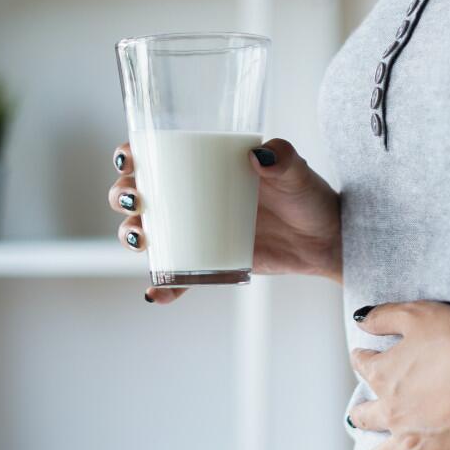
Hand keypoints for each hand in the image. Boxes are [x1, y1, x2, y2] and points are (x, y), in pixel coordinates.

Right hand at [108, 137, 342, 302]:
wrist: (326, 239)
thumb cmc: (309, 197)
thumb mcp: (298, 174)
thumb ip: (284, 159)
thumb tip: (258, 156)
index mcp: (205, 166)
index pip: (155, 155)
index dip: (130, 156)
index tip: (129, 160)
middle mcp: (192, 197)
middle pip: (138, 194)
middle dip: (123, 196)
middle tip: (135, 201)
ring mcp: (197, 231)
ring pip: (149, 233)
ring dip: (132, 236)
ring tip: (142, 242)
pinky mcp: (209, 262)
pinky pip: (177, 276)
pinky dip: (162, 287)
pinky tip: (154, 294)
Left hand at [336, 301, 449, 449]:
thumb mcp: (418, 313)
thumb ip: (384, 317)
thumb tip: (359, 321)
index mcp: (385, 372)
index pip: (364, 364)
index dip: (365, 358)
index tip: (367, 355)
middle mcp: (390, 410)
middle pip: (365, 414)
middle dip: (361, 414)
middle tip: (360, 416)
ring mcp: (408, 442)